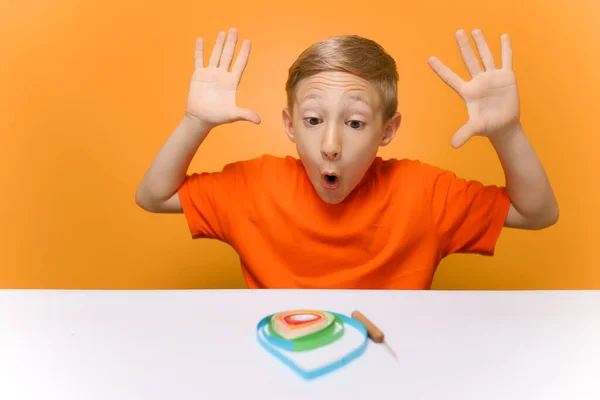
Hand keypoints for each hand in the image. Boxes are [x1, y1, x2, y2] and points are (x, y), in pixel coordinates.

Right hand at [184, 28, 260, 128]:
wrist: (200, 119)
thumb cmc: (217, 117)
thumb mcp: (233, 115)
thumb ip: (245, 114)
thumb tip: (259, 121)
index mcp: (231, 82)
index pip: (240, 64)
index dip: (244, 52)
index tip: (248, 41)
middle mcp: (222, 75)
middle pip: (228, 55)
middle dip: (231, 43)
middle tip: (235, 30)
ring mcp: (210, 74)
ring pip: (215, 55)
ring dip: (218, 44)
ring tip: (222, 32)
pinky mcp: (199, 75)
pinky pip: (199, 60)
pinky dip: (199, 50)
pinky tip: (200, 40)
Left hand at [428, 29, 519, 147]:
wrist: (504, 126)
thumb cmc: (487, 126)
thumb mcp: (475, 128)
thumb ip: (464, 133)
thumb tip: (453, 145)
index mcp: (468, 92)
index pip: (451, 78)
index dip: (441, 69)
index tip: (429, 59)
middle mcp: (478, 81)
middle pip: (469, 60)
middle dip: (464, 47)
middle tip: (458, 32)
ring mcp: (492, 78)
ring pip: (486, 56)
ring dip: (481, 44)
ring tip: (475, 31)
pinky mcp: (506, 77)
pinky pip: (506, 60)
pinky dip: (505, 48)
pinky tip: (504, 36)